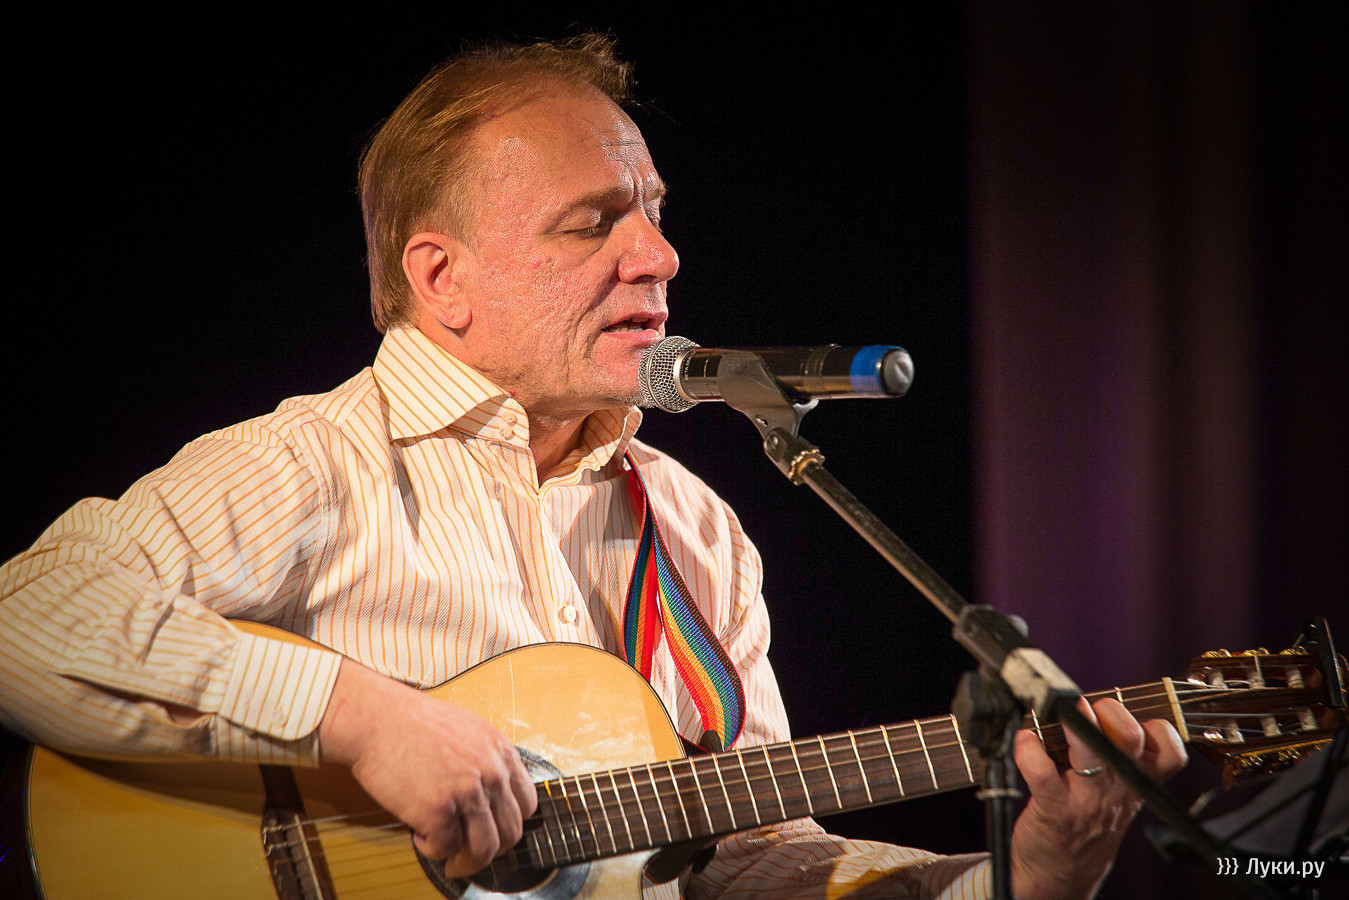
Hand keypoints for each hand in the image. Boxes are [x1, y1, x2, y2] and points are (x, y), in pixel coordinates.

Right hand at [318, 659, 538, 877]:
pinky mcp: (438, 810)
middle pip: (511, 833)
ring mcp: (466, 792)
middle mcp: (491, 772)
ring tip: (449, 860)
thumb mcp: (467, 730)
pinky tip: (420, 835)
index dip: (508, 823)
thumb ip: (485, 760)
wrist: (377, 718)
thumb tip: (488, 794)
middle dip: (491, 850)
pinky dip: (433, 850)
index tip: (493, 831)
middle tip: (470, 852)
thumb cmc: (412, 722)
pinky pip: (445, 848)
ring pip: (484, 849)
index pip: (527, 804)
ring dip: (466, 862)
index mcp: (501, 752)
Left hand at [1009, 698, 1186, 899]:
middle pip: (1131, 737)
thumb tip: (1098, 707)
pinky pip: (1042, 773)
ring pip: (1092, 751)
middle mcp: (1116, 789)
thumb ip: (1118, 758)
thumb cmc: (1086, 824)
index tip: (1131, 716)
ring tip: (1058, 710)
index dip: (1156, 726)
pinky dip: (1029, 750)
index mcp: (1135, 783)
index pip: (1170, 751)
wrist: (1060, 876)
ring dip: (1074, 723)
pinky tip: (1025, 741)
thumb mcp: (1118, 796)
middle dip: (1110, 710)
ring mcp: (1085, 800)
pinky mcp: (1052, 809)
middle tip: (1088, 709)